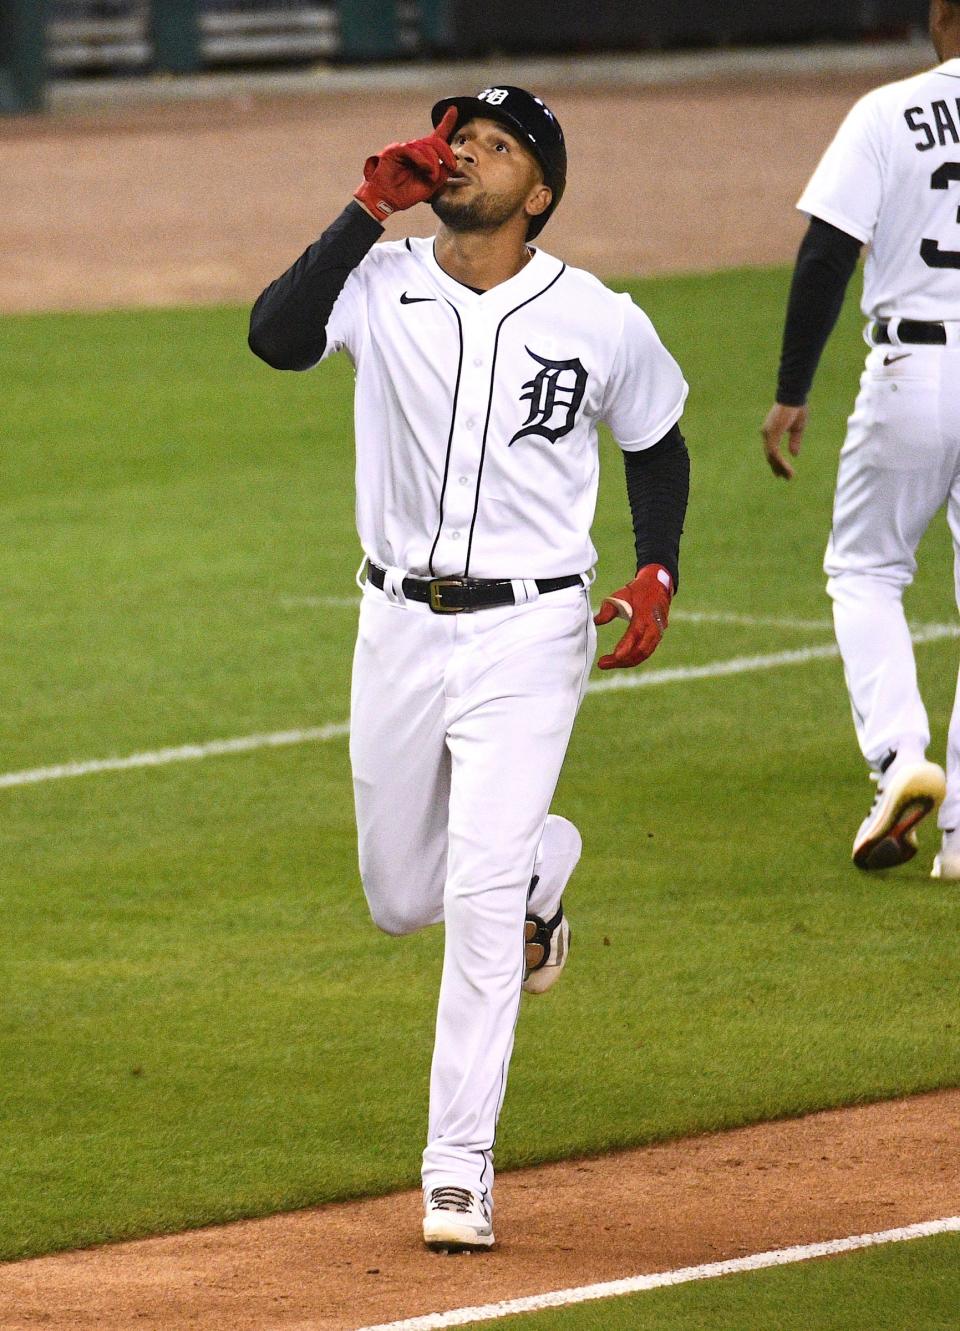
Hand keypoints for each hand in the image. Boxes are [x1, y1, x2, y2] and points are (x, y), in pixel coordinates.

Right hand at [353, 107, 457, 221]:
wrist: (386, 201)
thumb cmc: (405, 194)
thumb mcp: (431, 186)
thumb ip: (442, 173)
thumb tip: (451, 163)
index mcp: (423, 156)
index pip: (436, 137)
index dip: (446, 123)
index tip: (453, 110)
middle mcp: (414, 149)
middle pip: (434, 141)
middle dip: (446, 153)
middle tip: (450, 167)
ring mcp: (404, 148)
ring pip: (425, 146)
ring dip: (433, 162)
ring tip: (431, 176)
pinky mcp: (394, 151)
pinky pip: (412, 150)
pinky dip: (421, 159)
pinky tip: (425, 169)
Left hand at [593, 564, 672, 669]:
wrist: (658, 585)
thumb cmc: (636, 591)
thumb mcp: (621, 594)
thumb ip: (608, 609)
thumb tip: (596, 621)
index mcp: (644, 615)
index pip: (635, 635)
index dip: (625, 648)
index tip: (613, 657)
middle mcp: (654, 626)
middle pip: (640, 650)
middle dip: (621, 660)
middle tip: (602, 664)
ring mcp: (658, 632)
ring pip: (644, 654)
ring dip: (627, 662)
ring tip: (609, 664)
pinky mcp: (658, 637)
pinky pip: (647, 652)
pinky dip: (634, 658)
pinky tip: (620, 661)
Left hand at [761, 402, 808, 479]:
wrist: (795, 395)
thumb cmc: (797, 408)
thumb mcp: (797, 428)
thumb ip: (795, 441)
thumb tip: (794, 454)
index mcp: (771, 432)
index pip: (771, 451)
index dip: (777, 462)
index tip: (782, 473)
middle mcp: (767, 433)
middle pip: (769, 455)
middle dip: (777, 468)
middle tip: (784, 478)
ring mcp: (768, 433)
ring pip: (771, 456)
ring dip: (780, 467)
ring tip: (788, 476)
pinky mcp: (772, 433)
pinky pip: (774, 452)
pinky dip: (780, 462)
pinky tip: (787, 469)